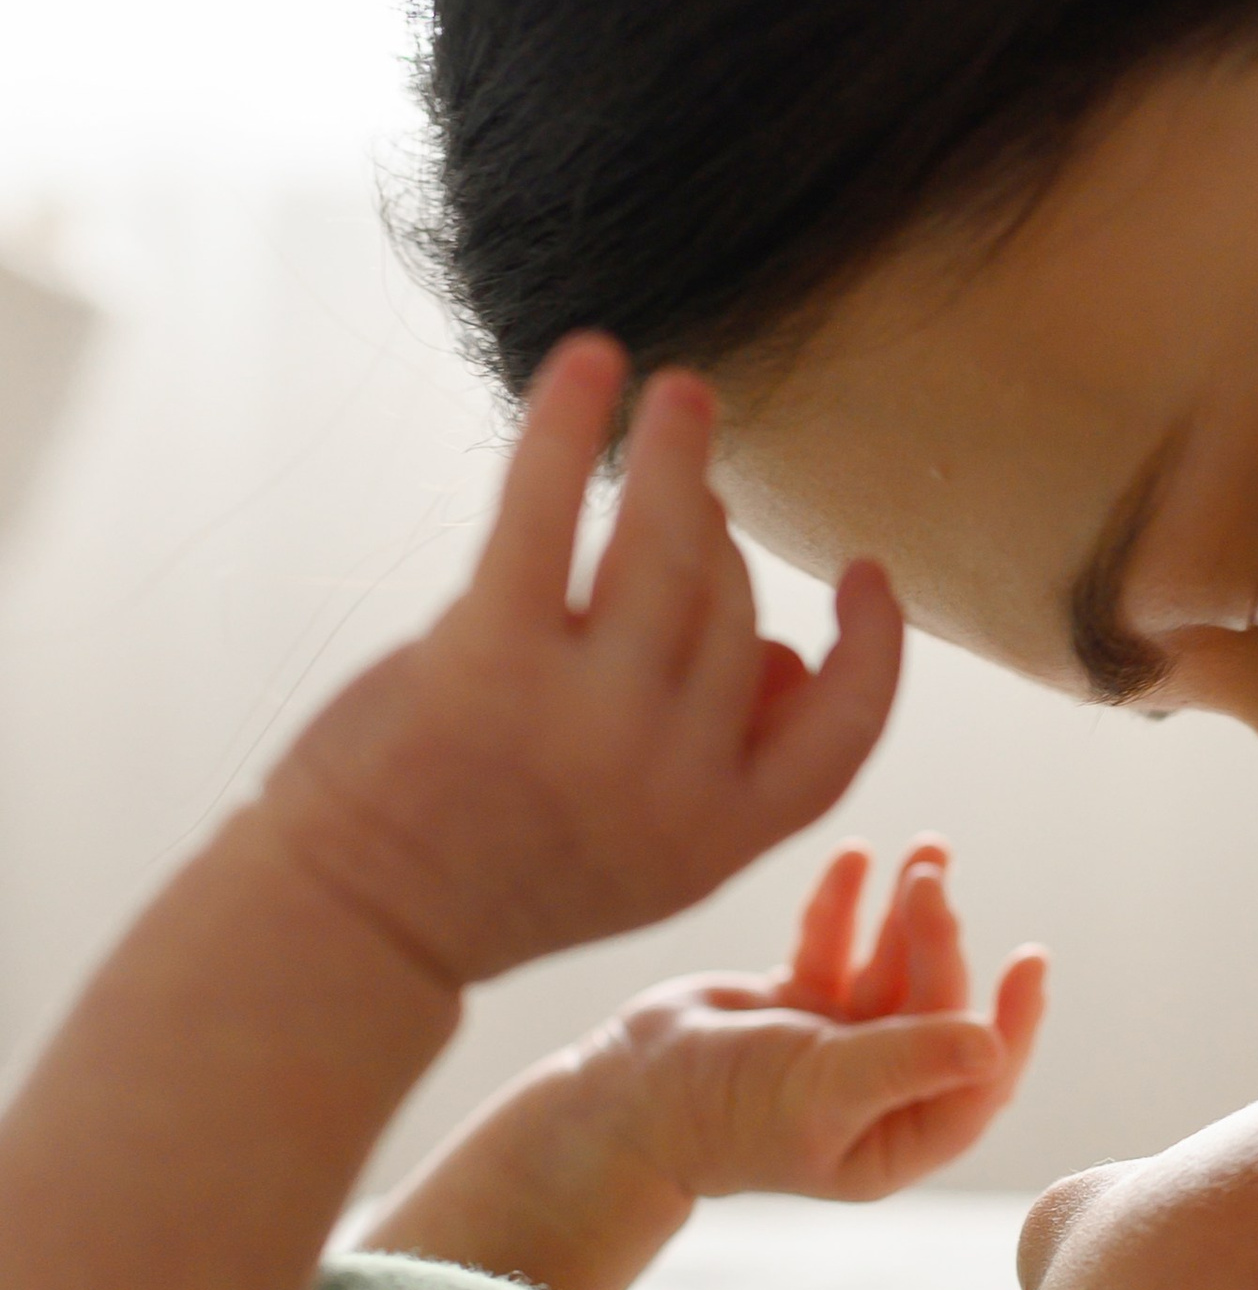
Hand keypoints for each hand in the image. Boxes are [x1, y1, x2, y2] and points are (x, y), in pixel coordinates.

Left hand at [262, 338, 900, 990]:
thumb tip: (796, 658)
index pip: (846, 729)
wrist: (350, 928)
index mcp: (718, 835)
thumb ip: (726, 775)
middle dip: (722, 538)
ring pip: (673, 547)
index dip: (875, 646)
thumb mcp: (644, 858)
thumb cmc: (492, 875)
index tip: (868, 574)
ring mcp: (584, 718)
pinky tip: (590, 361)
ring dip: (679, 454)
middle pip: (740, 615)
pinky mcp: (487, 658)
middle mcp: (667, 778)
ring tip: (675, 393)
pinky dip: (572, 423)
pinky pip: (547, 510)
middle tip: (689, 481)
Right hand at [601, 839, 1046, 1203]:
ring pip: (895, 969)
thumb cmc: (721, 1112)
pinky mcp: (797, 1005)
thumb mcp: (820, 1089)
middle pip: (935, 1004)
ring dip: (909, 911)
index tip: (1030, 958)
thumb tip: (994, 1047)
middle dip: (937, 937)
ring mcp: (838, 1046)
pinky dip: (847, 906)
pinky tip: (857, 857)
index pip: (980, 1077)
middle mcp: (878, 1091)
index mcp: (898, 1136)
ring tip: (926, 849)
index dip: (1012, 1019)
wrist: (623, 1097)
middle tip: (929, 873)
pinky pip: (839, 947)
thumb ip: (905, 1063)